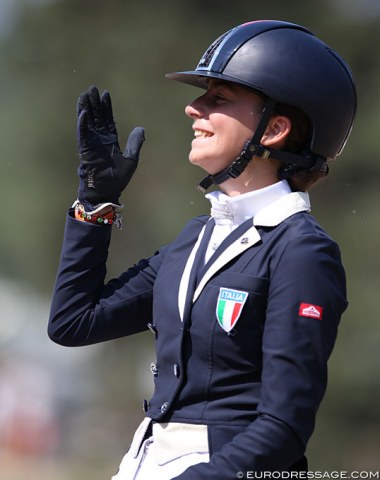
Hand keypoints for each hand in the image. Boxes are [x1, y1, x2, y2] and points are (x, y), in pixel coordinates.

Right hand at [76, 85, 144, 210]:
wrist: (106, 192)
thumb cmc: (117, 179)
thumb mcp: (131, 159)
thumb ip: (135, 144)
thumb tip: (141, 128)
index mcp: (110, 141)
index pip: (108, 121)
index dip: (106, 108)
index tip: (105, 94)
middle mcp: (100, 140)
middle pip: (96, 117)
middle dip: (95, 103)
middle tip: (92, 89)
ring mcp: (92, 144)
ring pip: (88, 122)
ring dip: (86, 108)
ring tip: (85, 95)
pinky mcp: (86, 149)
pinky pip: (83, 134)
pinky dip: (83, 124)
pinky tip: (84, 113)